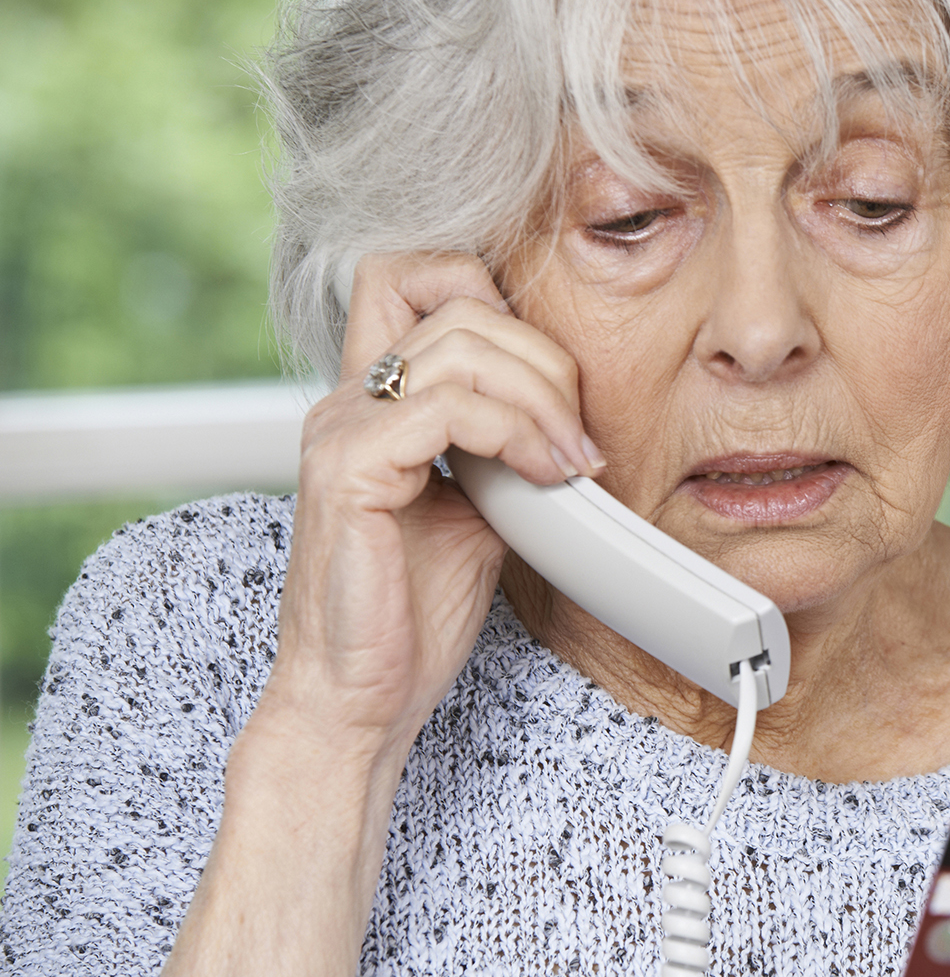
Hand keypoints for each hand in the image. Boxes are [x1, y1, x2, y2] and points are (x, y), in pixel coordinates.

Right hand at [260, 251, 601, 758]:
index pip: (413, 275)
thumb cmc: (411, 618)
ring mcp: (341, 430)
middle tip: (580, 439)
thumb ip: (503, 448)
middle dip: (545, 360)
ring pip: (462, 344)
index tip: (552, 388)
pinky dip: (516, 433)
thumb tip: (569, 420)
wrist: (361, 700)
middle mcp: (347, 402)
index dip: (495, 299)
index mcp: (372, 403)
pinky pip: (448, 407)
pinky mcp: (349, 471)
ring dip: (543, 399)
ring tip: (572, 463)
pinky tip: (544, 478)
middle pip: (458, 300)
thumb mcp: (480, 511)